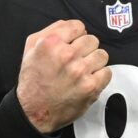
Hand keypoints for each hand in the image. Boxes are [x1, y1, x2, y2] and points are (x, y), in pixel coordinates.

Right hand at [15, 19, 109, 133]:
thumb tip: (72, 26)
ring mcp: (81, 71)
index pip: (79, 26)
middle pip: (92, 40)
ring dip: (93, 62)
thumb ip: (50, 30)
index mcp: (51, 43)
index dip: (76, 35)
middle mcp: (67, 55)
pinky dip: (99, 76)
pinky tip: (87, 80)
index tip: (72, 44)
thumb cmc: (33, 80)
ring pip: (102, 55)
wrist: (35, 111)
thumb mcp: (31, 48)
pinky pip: (107, 72)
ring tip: (82, 71)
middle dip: (85, 49)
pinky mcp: (91, 87)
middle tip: (75, 60)